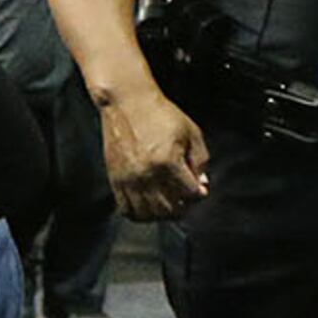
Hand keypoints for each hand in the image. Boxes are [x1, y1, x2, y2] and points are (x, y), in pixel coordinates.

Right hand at [97, 88, 209, 219]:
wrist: (128, 103)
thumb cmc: (160, 114)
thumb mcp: (191, 132)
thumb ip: (200, 160)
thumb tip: (202, 185)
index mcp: (169, 161)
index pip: (189, 194)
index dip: (198, 195)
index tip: (198, 191)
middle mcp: (147, 174)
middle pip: (169, 209)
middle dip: (181, 208)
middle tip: (184, 202)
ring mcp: (129, 179)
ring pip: (148, 214)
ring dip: (161, 214)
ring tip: (167, 206)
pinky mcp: (116, 180)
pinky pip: (127, 209)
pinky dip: (139, 214)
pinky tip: (147, 207)